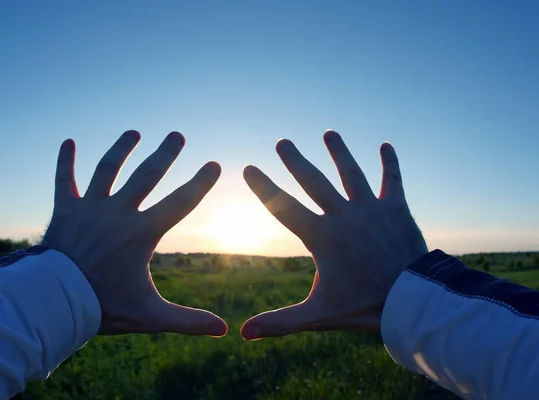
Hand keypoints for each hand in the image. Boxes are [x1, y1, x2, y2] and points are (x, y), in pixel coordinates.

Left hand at [42, 130, 226, 336]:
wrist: (52, 303)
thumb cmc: (102, 307)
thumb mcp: (150, 315)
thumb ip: (188, 321)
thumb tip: (224, 330)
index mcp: (141, 233)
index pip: (180, 202)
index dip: (200, 183)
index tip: (215, 164)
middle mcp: (118, 213)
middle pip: (147, 175)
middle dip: (164, 154)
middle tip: (176, 135)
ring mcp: (89, 209)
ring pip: (108, 170)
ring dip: (122, 149)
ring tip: (133, 132)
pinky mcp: (65, 211)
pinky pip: (64, 181)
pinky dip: (64, 162)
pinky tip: (67, 142)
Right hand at [241, 130, 427, 339]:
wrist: (413, 300)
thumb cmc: (363, 306)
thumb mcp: (317, 314)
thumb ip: (280, 322)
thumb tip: (243, 333)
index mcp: (321, 236)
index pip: (283, 207)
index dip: (263, 186)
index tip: (248, 167)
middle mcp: (343, 215)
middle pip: (313, 181)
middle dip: (296, 160)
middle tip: (283, 141)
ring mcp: (370, 209)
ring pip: (351, 173)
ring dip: (339, 152)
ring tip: (330, 134)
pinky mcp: (396, 209)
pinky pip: (392, 181)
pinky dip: (390, 163)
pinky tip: (386, 145)